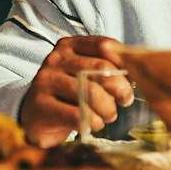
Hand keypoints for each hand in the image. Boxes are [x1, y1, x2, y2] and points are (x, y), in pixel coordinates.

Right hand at [18, 34, 133, 147]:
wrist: (34, 116)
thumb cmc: (67, 95)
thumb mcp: (84, 74)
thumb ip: (106, 68)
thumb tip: (136, 71)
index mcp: (69, 46)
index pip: (103, 45)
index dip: (123, 62)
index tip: (132, 79)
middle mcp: (56, 59)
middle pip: (100, 69)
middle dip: (119, 88)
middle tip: (125, 101)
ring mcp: (46, 80)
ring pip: (89, 92)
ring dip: (107, 109)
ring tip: (108, 116)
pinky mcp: (41, 105)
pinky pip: (76, 114)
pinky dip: (92, 122)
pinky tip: (93, 124)